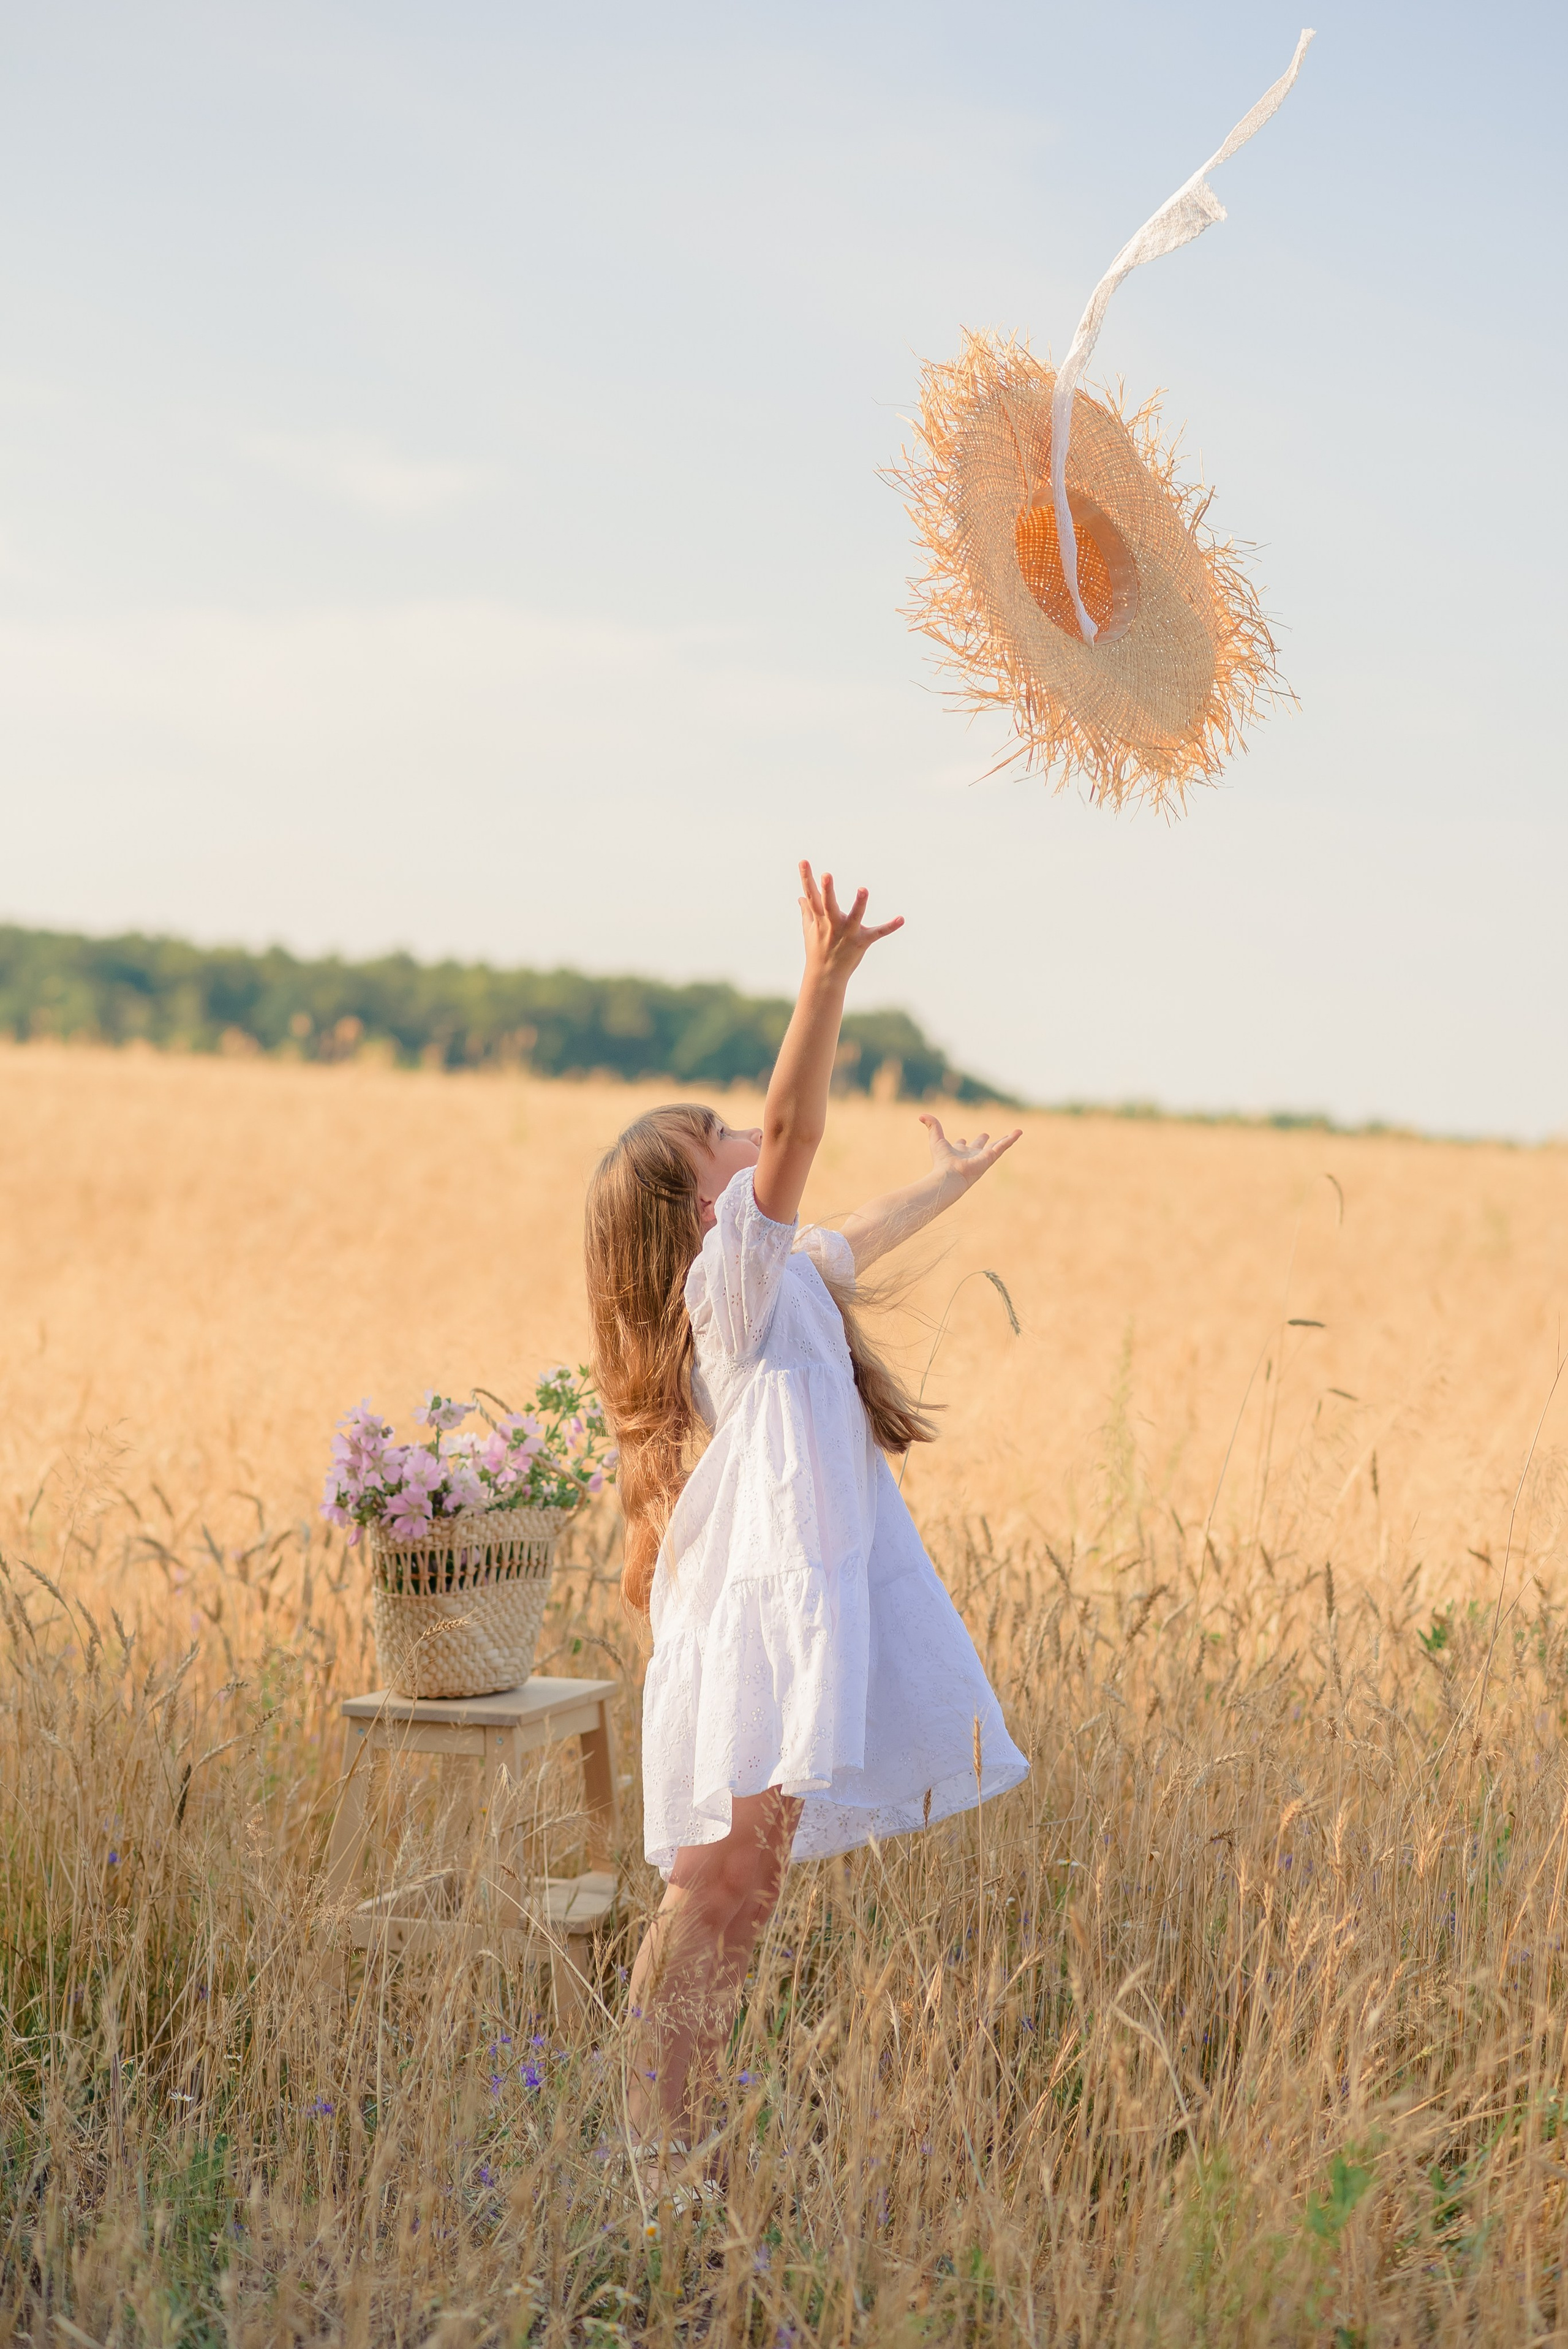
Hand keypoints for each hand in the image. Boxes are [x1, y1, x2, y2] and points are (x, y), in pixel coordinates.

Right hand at [798, 862, 902, 985]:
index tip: (803, 861)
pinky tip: (901, 918)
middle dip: (827, 891)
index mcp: (820, 918)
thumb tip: (800, 897)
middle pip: (829, 905)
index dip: (806, 877)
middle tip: (826, 875)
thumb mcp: (809, 929)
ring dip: (859, 904)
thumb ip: (807, 911)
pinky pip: (877, 933)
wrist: (825, 976)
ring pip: (854, 917)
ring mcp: (847, 934)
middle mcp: (832, 924)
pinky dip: (890, 927)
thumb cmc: (817, 950)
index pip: (811, 895)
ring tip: (863, 889)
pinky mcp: (862, 942)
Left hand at [919, 1112, 1022, 1197]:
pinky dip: (1011, 1139)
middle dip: (983, 1142)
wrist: (949, 1175)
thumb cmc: (941, 1161)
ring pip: (996, 1147)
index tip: (962, 1140)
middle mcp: (971, 1156)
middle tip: (985, 1136)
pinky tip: (1019, 1132)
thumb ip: (932, 1126)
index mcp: (959, 1154)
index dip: (962, 1143)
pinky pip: (1003, 1146)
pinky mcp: (990, 1158)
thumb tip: (921, 1115)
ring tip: (1016, 1133)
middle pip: (980, 1147)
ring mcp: (982, 1158)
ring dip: (1006, 1140)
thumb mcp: (936, 1139)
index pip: (962, 1147)